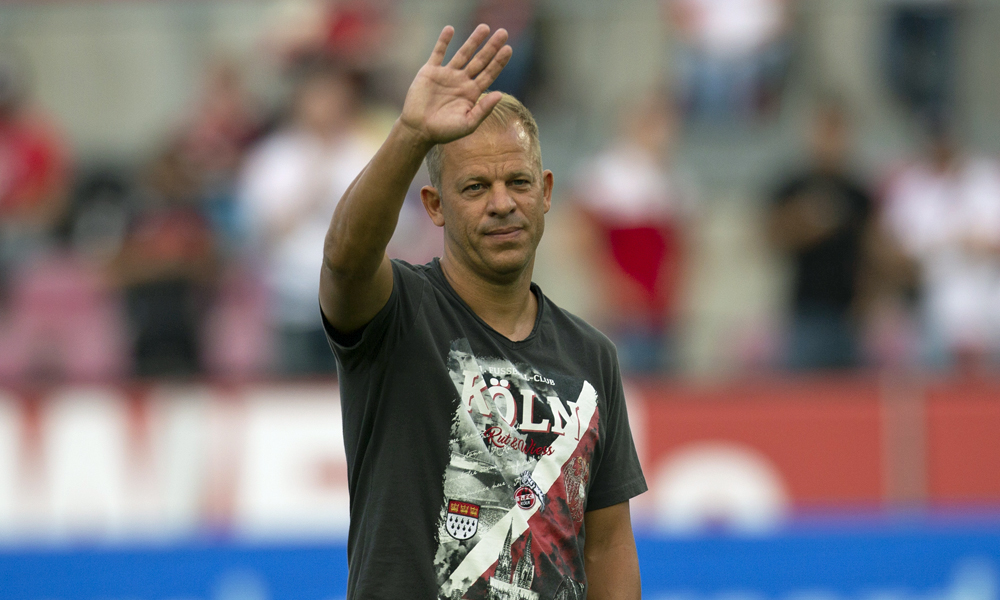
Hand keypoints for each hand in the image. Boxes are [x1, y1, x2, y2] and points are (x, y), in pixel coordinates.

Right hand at [400, 24, 511, 145]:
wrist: (418, 130)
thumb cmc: (444, 131)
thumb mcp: (468, 124)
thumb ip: (483, 110)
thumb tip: (499, 95)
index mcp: (472, 93)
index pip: (489, 74)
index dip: (499, 62)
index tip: (509, 49)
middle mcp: (461, 81)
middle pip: (480, 60)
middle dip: (491, 47)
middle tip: (503, 32)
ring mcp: (446, 75)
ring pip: (463, 53)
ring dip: (473, 40)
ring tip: (484, 27)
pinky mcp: (430, 72)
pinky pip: (438, 53)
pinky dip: (443, 41)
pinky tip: (450, 29)